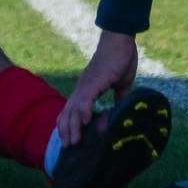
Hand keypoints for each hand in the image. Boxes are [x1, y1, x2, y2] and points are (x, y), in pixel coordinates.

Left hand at [58, 30, 138, 145]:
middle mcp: (82, 89)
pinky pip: (86, 99)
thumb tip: (118, 113)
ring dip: (72, 127)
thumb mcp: (121, 85)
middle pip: (67, 113)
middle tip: (68, 148)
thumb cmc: (120, 59)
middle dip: (66, 131)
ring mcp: (86, 85)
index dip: (69, 126)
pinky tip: (85, 122)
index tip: (69, 141)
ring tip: (73, 142)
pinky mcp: (94, 81)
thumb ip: (118, 99)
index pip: (72, 111)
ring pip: (74, 109)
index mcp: (87, 90)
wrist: (120, 39)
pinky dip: (83, 111)